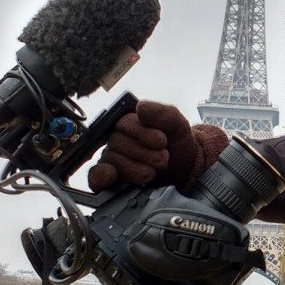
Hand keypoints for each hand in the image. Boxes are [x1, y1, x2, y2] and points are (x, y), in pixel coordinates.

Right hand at [87, 101, 228, 191]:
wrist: (185, 167)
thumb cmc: (177, 142)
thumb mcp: (176, 124)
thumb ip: (162, 113)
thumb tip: (141, 107)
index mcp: (129, 121)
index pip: (125, 124)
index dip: (143, 134)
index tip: (162, 142)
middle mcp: (117, 138)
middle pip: (118, 143)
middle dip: (145, 153)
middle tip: (163, 158)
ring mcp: (112, 157)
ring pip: (113, 161)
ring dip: (136, 168)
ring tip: (154, 170)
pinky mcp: (112, 177)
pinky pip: (99, 176)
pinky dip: (109, 177)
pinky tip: (123, 176)